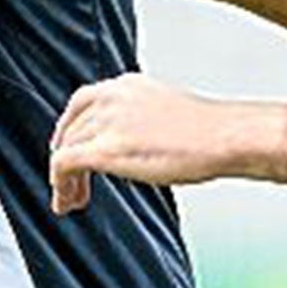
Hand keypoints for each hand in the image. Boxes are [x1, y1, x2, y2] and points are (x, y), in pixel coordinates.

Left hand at [50, 74, 234, 214]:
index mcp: (126, 85)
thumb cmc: (209, 133)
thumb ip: (140, 120)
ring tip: (72, 200)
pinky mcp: (105, 149)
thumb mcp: (166, 112)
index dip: (72, 132)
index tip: (74, 153)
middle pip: (71, 129)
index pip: (81, 104)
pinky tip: (67, 202)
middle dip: (66, 156)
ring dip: (63, 179)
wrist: (225, 137)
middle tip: (71, 184)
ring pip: (64, 148)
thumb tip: (133, 144)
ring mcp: (107, 122)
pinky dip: (61, 186)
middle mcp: (111, 97)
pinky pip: (64, 165)